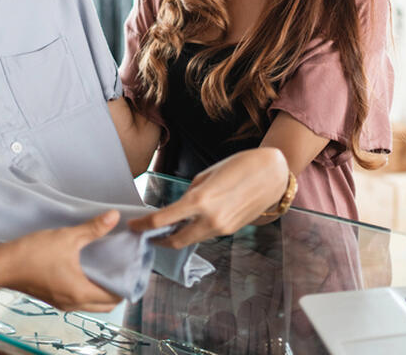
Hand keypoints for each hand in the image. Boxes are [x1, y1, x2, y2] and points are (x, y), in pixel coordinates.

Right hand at [0, 210, 122, 311]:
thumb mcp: (67, 238)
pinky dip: (88, 288)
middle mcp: (73, 304)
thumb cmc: (33, 254)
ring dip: (102, 289)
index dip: (127, 283)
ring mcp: (62, 303)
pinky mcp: (53, 297)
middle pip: (106, 304)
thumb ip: (93, 229)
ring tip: (109, 265)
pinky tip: (88, 268)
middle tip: (124, 265)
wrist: (1, 266)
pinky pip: (78, 298)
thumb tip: (115, 216)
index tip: (134, 267)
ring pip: (92, 303)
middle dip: (117, 288)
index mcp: (81, 293)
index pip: (115, 297)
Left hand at [126, 148, 289, 248]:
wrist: (273, 174)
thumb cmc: (240, 165)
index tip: (133, 225)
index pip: (162, 221)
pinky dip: (195, 231)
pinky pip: (206, 234)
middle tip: (147, 234)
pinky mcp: (231, 231)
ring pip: (192, 239)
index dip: (143, 226)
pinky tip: (191, 222)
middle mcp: (210, 220)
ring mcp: (222, 228)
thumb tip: (182, 205)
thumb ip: (192, 193)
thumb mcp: (207, 174)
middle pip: (175, 240)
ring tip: (166, 228)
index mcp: (200, 201)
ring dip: (177, 236)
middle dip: (159, 240)